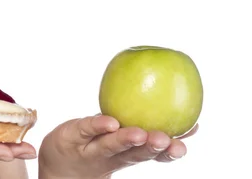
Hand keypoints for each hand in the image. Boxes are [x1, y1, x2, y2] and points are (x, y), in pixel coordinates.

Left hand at [38, 114, 197, 178]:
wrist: (58, 164)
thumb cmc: (95, 144)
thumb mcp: (119, 130)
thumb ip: (141, 115)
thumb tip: (173, 88)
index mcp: (130, 153)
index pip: (155, 152)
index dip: (173, 145)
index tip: (194, 130)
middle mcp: (114, 155)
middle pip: (136, 153)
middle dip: (154, 148)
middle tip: (168, 141)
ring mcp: (93, 148)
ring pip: (112, 146)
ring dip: (128, 141)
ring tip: (142, 134)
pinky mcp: (73, 136)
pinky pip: (87, 130)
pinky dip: (99, 126)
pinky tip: (111, 122)